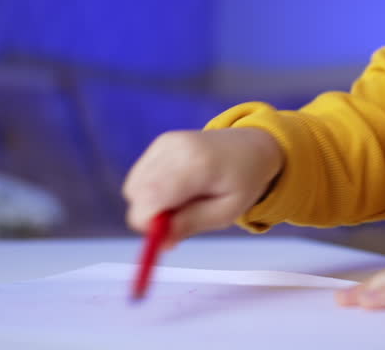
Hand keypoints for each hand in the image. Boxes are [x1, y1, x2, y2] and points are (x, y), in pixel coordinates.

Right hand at [122, 128, 282, 247]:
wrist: (250, 147)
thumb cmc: (242, 182)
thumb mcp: (226, 212)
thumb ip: (192, 224)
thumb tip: (161, 242)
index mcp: (198, 164)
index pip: (153, 195)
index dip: (148, 222)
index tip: (163, 237)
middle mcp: (176, 148)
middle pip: (137, 192)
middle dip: (149, 216)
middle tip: (177, 222)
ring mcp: (166, 143)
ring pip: (134, 187)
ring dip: (151, 203)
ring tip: (183, 201)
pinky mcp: (160, 143)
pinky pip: (139, 177)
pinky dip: (151, 189)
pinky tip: (178, 188)